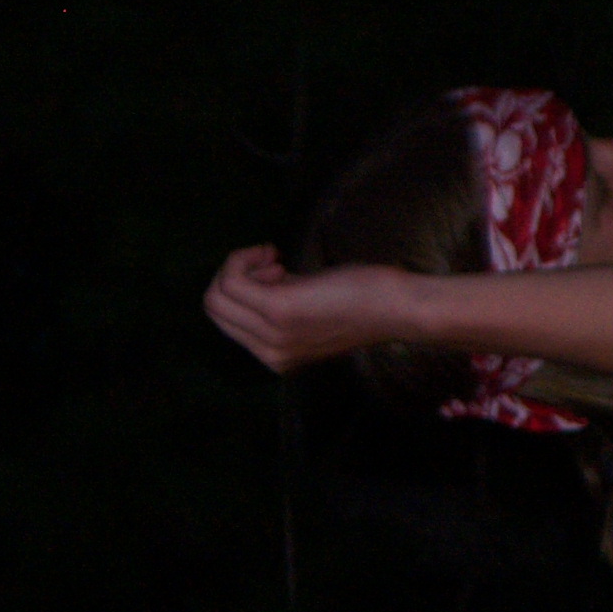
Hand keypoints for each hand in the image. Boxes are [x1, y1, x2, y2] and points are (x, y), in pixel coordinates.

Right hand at [204, 244, 411, 374]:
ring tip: (276, 260)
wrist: (399, 307)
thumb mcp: (311, 308)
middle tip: (274, 264)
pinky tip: (275, 255)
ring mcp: (272, 335)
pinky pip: (231, 280)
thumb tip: (251, 277)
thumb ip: (279, 303)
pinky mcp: (279, 310)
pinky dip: (244, 258)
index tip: (276, 273)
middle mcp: (269, 354)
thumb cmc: (364, 299)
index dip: (243, 288)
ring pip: (216, 294)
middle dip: (236, 275)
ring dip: (240, 265)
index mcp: (275, 357)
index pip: (224, 321)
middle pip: (214, 308)